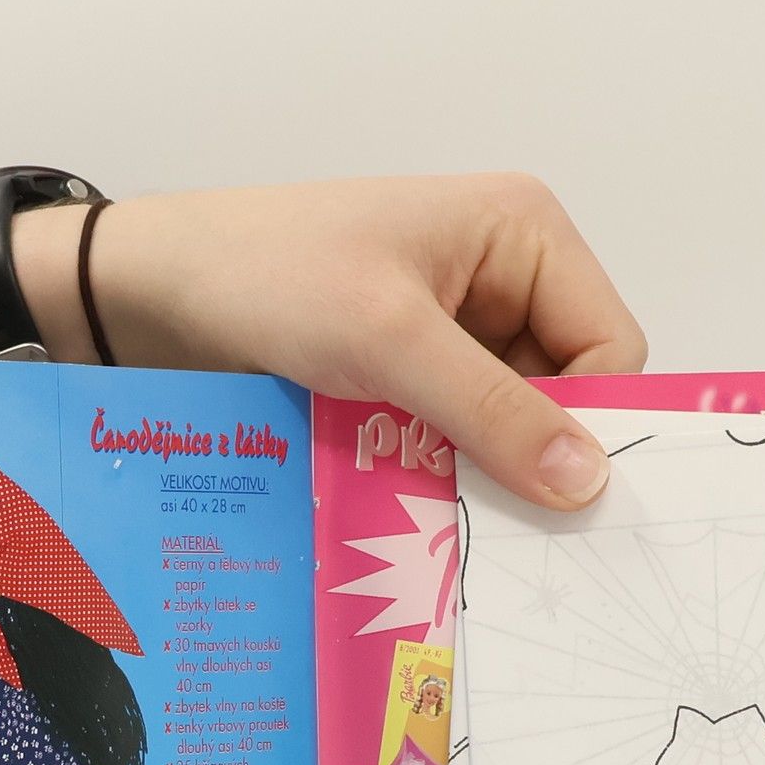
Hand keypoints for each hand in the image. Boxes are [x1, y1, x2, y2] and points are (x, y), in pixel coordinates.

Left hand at [0, 174, 647, 509]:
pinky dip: (445, 477)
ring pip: (512, 431)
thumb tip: (590, 483)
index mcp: (525, 235)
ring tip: (450, 522)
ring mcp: (458, 332)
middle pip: (567, 396)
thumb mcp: (389, 342)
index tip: (556, 499)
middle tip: (501, 529)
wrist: (152, 293)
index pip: (612, 349)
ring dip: (484, 476)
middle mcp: (506, 280)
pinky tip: (419, 508)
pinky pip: (461, 442)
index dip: (592, 425)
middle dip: (535, 458)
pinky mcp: (413, 376)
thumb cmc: (268, 280)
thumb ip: (493, 411)